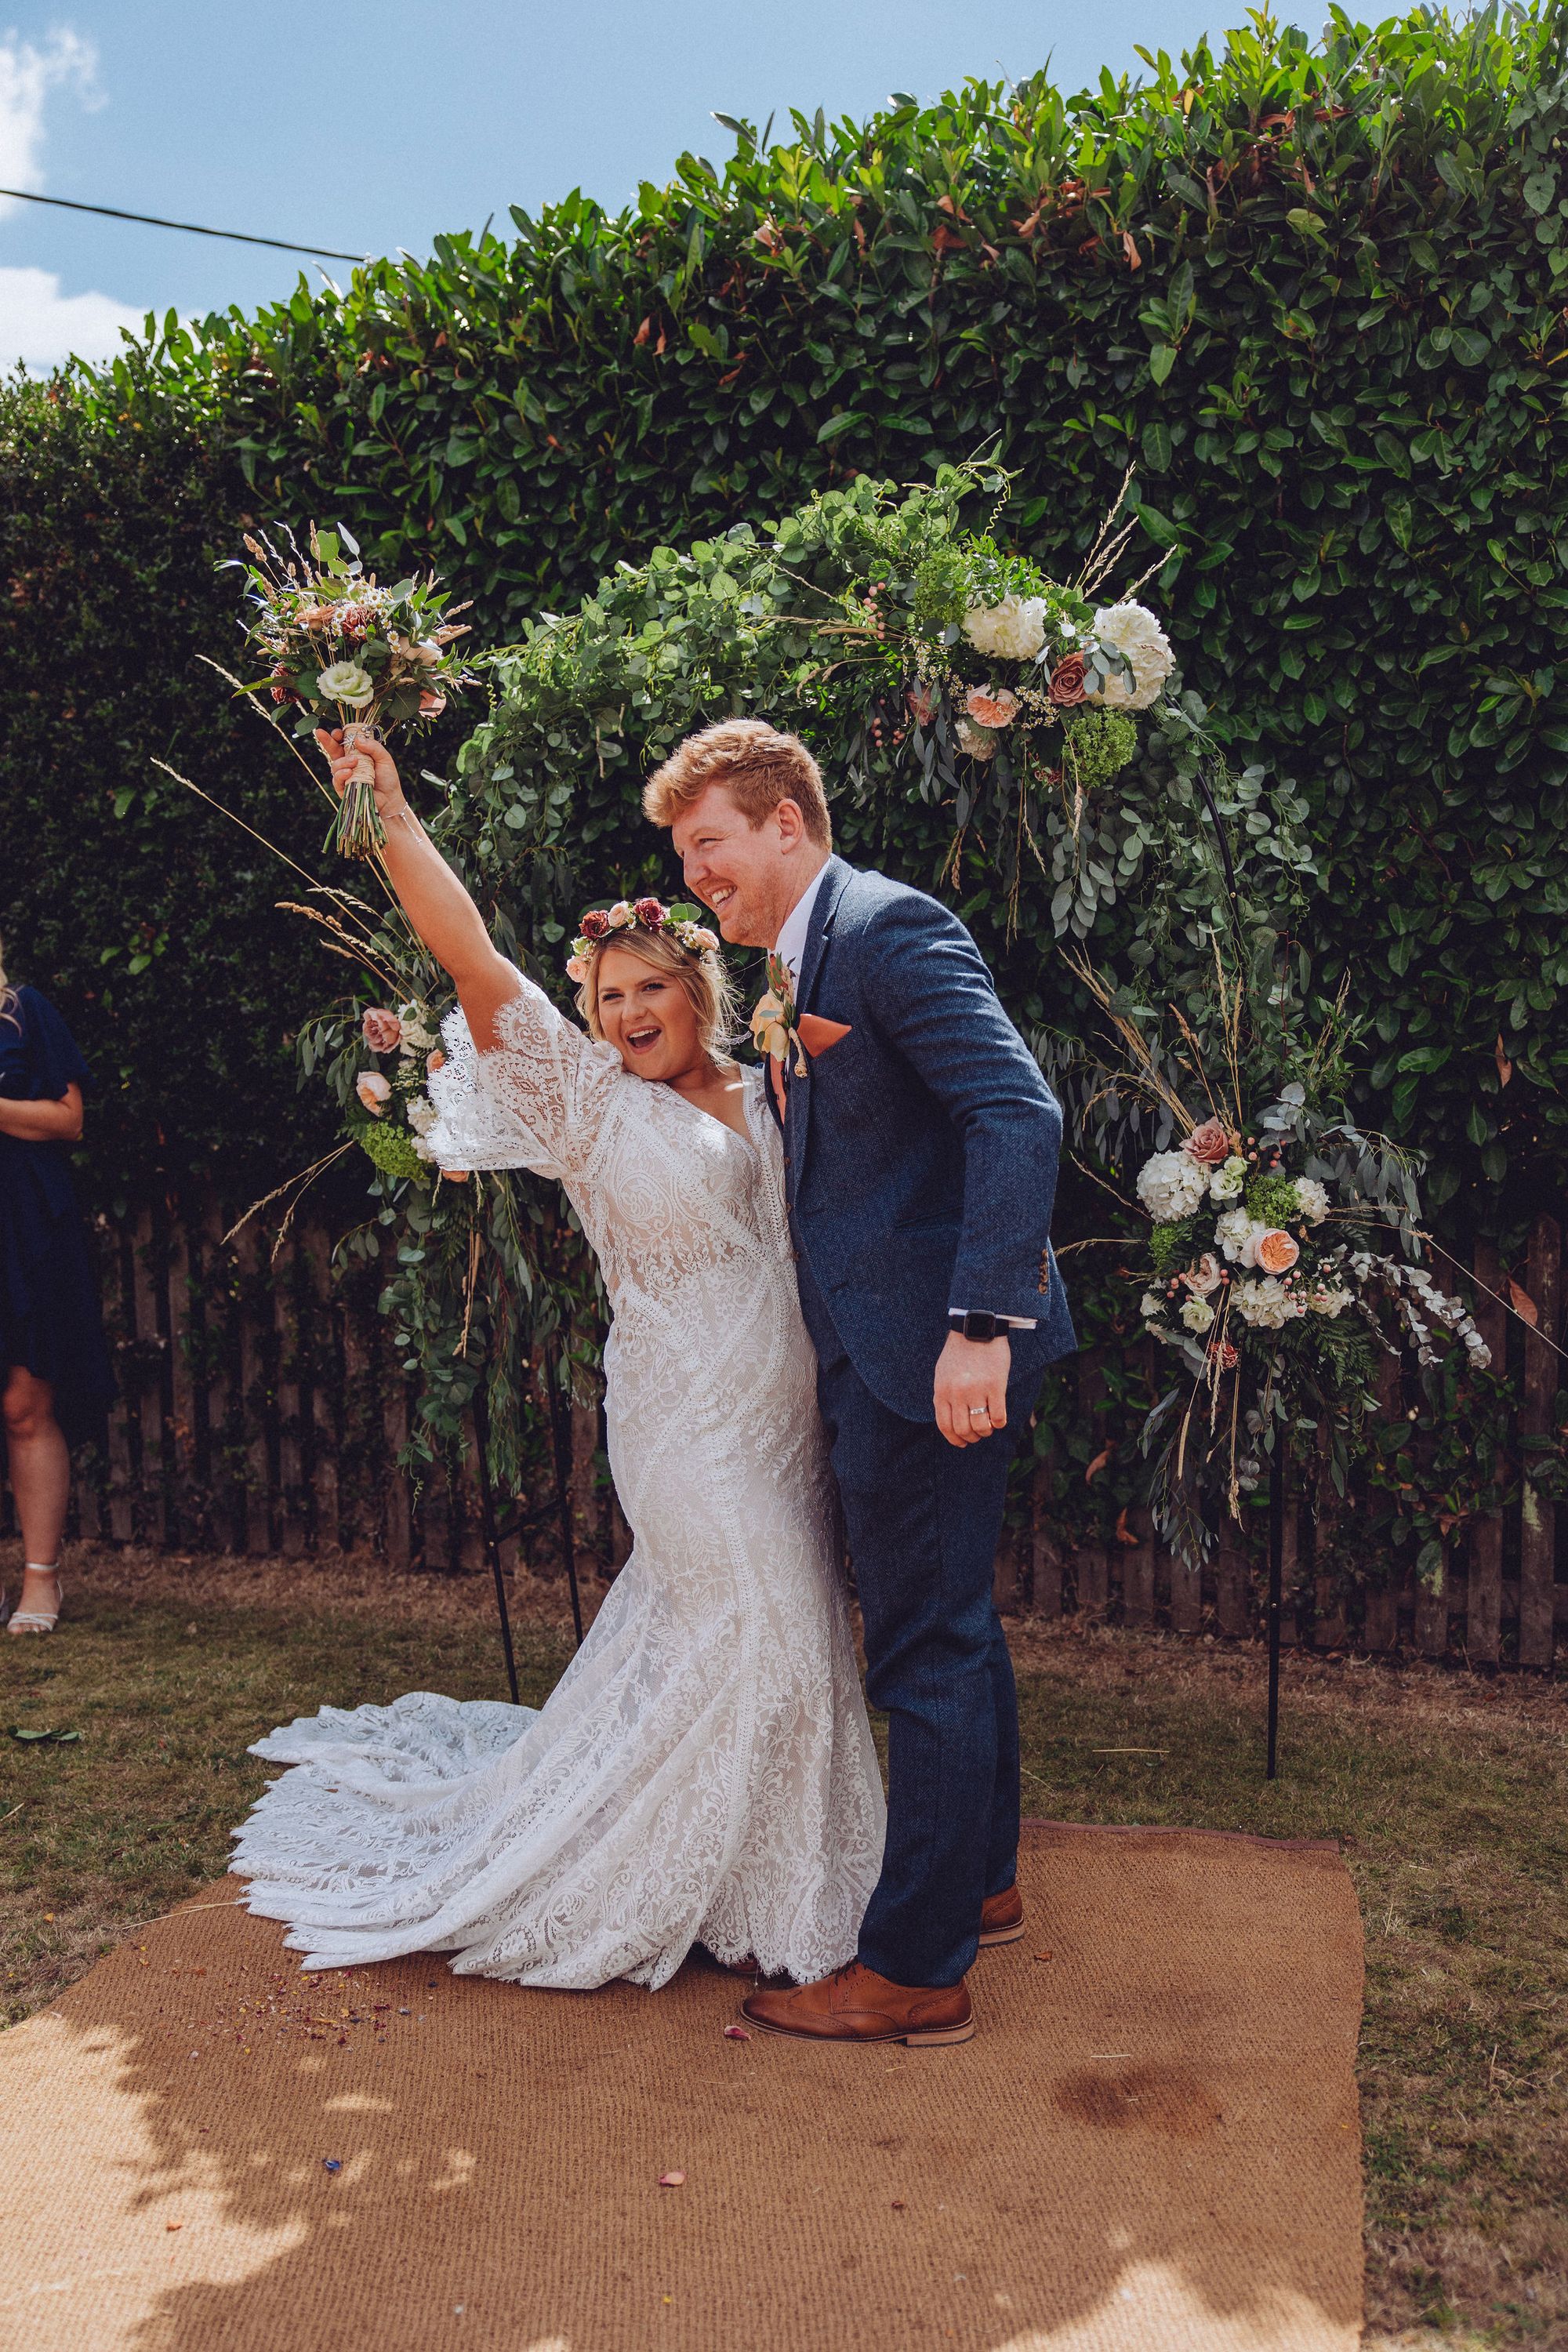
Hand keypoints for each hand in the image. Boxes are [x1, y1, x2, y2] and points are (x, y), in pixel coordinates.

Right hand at [315, 726, 409, 825]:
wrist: (390, 800)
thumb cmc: (388, 779)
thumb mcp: (384, 758)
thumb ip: (373, 747)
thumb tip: (357, 739)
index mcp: (357, 753)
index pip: (344, 741)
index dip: (339, 735)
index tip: (338, 732)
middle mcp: (348, 763)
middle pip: (333, 750)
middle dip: (326, 740)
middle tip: (320, 733)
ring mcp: (344, 776)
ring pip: (334, 765)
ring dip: (342, 761)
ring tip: (354, 762)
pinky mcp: (343, 789)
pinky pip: (336, 780)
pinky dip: (341, 775)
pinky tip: (349, 773)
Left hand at [933, 1330, 1009, 1447]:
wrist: (977, 1327)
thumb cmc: (960, 1351)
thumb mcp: (943, 1373)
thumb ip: (944, 1395)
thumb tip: (949, 1420)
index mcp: (941, 1391)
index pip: (945, 1426)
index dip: (954, 1439)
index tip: (962, 1442)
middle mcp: (957, 1394)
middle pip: (963, 1430)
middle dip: (972, 1437)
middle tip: (978, 1434)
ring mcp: (976, 1390)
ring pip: (981, 1427)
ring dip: (986, 1431)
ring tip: (989, 1426)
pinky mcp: (995, 1386)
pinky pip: (999, 1417)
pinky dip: (1000, 1423)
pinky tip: (999, 1418)